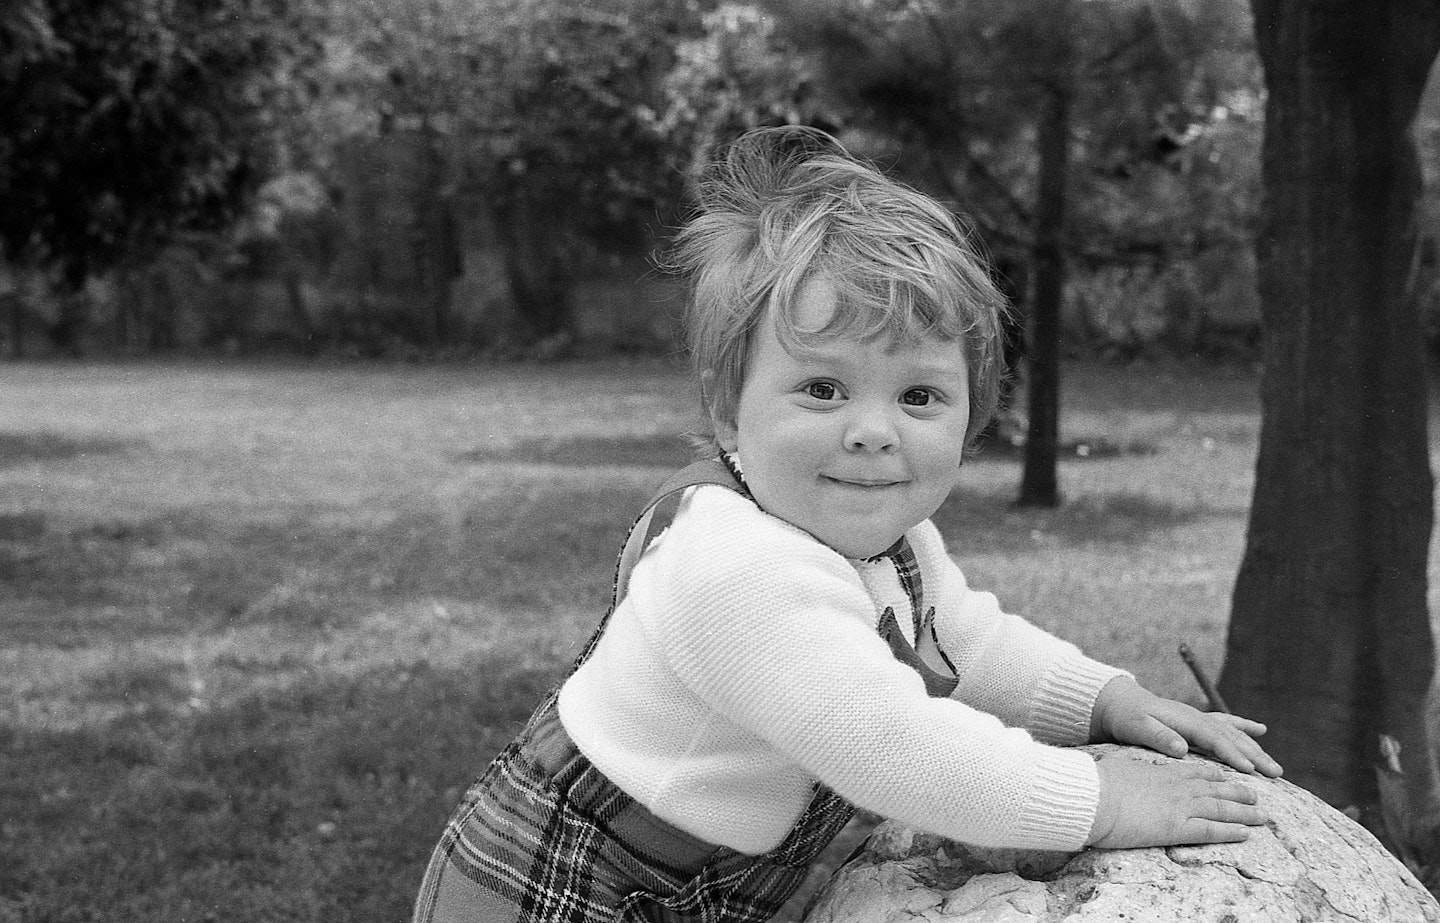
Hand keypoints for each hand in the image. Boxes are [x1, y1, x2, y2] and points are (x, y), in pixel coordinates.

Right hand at [1087, 748, 1267, 848]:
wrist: (1093, 795)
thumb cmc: (1095, 783)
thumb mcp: (1114, 770)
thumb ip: (1125, 773)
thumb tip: (1117, 773)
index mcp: (1160, 772)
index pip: (1194, 772)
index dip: (1213, 776)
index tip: (1225, 778)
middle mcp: (1176, 787)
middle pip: (1214, 790)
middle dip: (1237, 793)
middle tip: (1255, 796)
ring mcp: (1179, 806)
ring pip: (1220, 809)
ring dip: (1244, 812)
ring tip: (1262, 816)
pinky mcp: (1177, 827)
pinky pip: (1211, 830)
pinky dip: (1231, 831)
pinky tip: (1246, 834)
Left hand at [1091, 677, 1282, 777]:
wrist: (1118, 702)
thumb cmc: (1126, 718)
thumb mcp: (1136, 727)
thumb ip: (1158, 736)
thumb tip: (1181, 747)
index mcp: (1185, 721)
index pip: (1214, 739)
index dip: (1232, 754)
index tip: (1250, 770)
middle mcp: (1197, 717)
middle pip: (1231, 737)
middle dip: (1254, 755)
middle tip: (1275, 774)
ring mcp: (1198, 718)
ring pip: (1234, 733)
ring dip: (1255, 748)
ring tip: (1275, 767)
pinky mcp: (1197, 721)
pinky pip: (1225, 722)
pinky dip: (1243, 726)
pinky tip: (1260, 729)